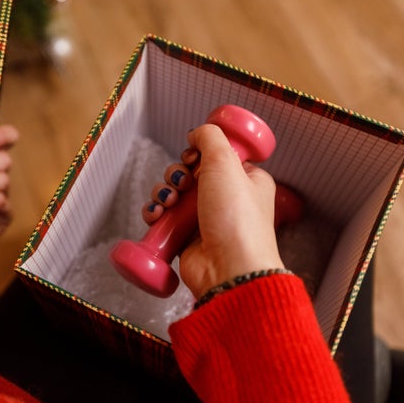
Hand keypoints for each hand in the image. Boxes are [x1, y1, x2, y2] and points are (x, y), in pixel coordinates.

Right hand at [143, 124, 283, 298]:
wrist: (228, 269)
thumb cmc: (236, 218)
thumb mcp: (225, 162)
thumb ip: (209, 137)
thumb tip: (196, 134)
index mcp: (247, 180)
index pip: (218, 156)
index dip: (200, 153)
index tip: (193, 157)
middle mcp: (228, 199)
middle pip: (191, 172)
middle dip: (177, 174)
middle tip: (182, 183)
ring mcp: (206, 219)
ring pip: (174, 194)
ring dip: (164, 193)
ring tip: (168, 202)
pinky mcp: (187, 237)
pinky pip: (165, 217)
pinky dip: (156, 213)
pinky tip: (156, 215)